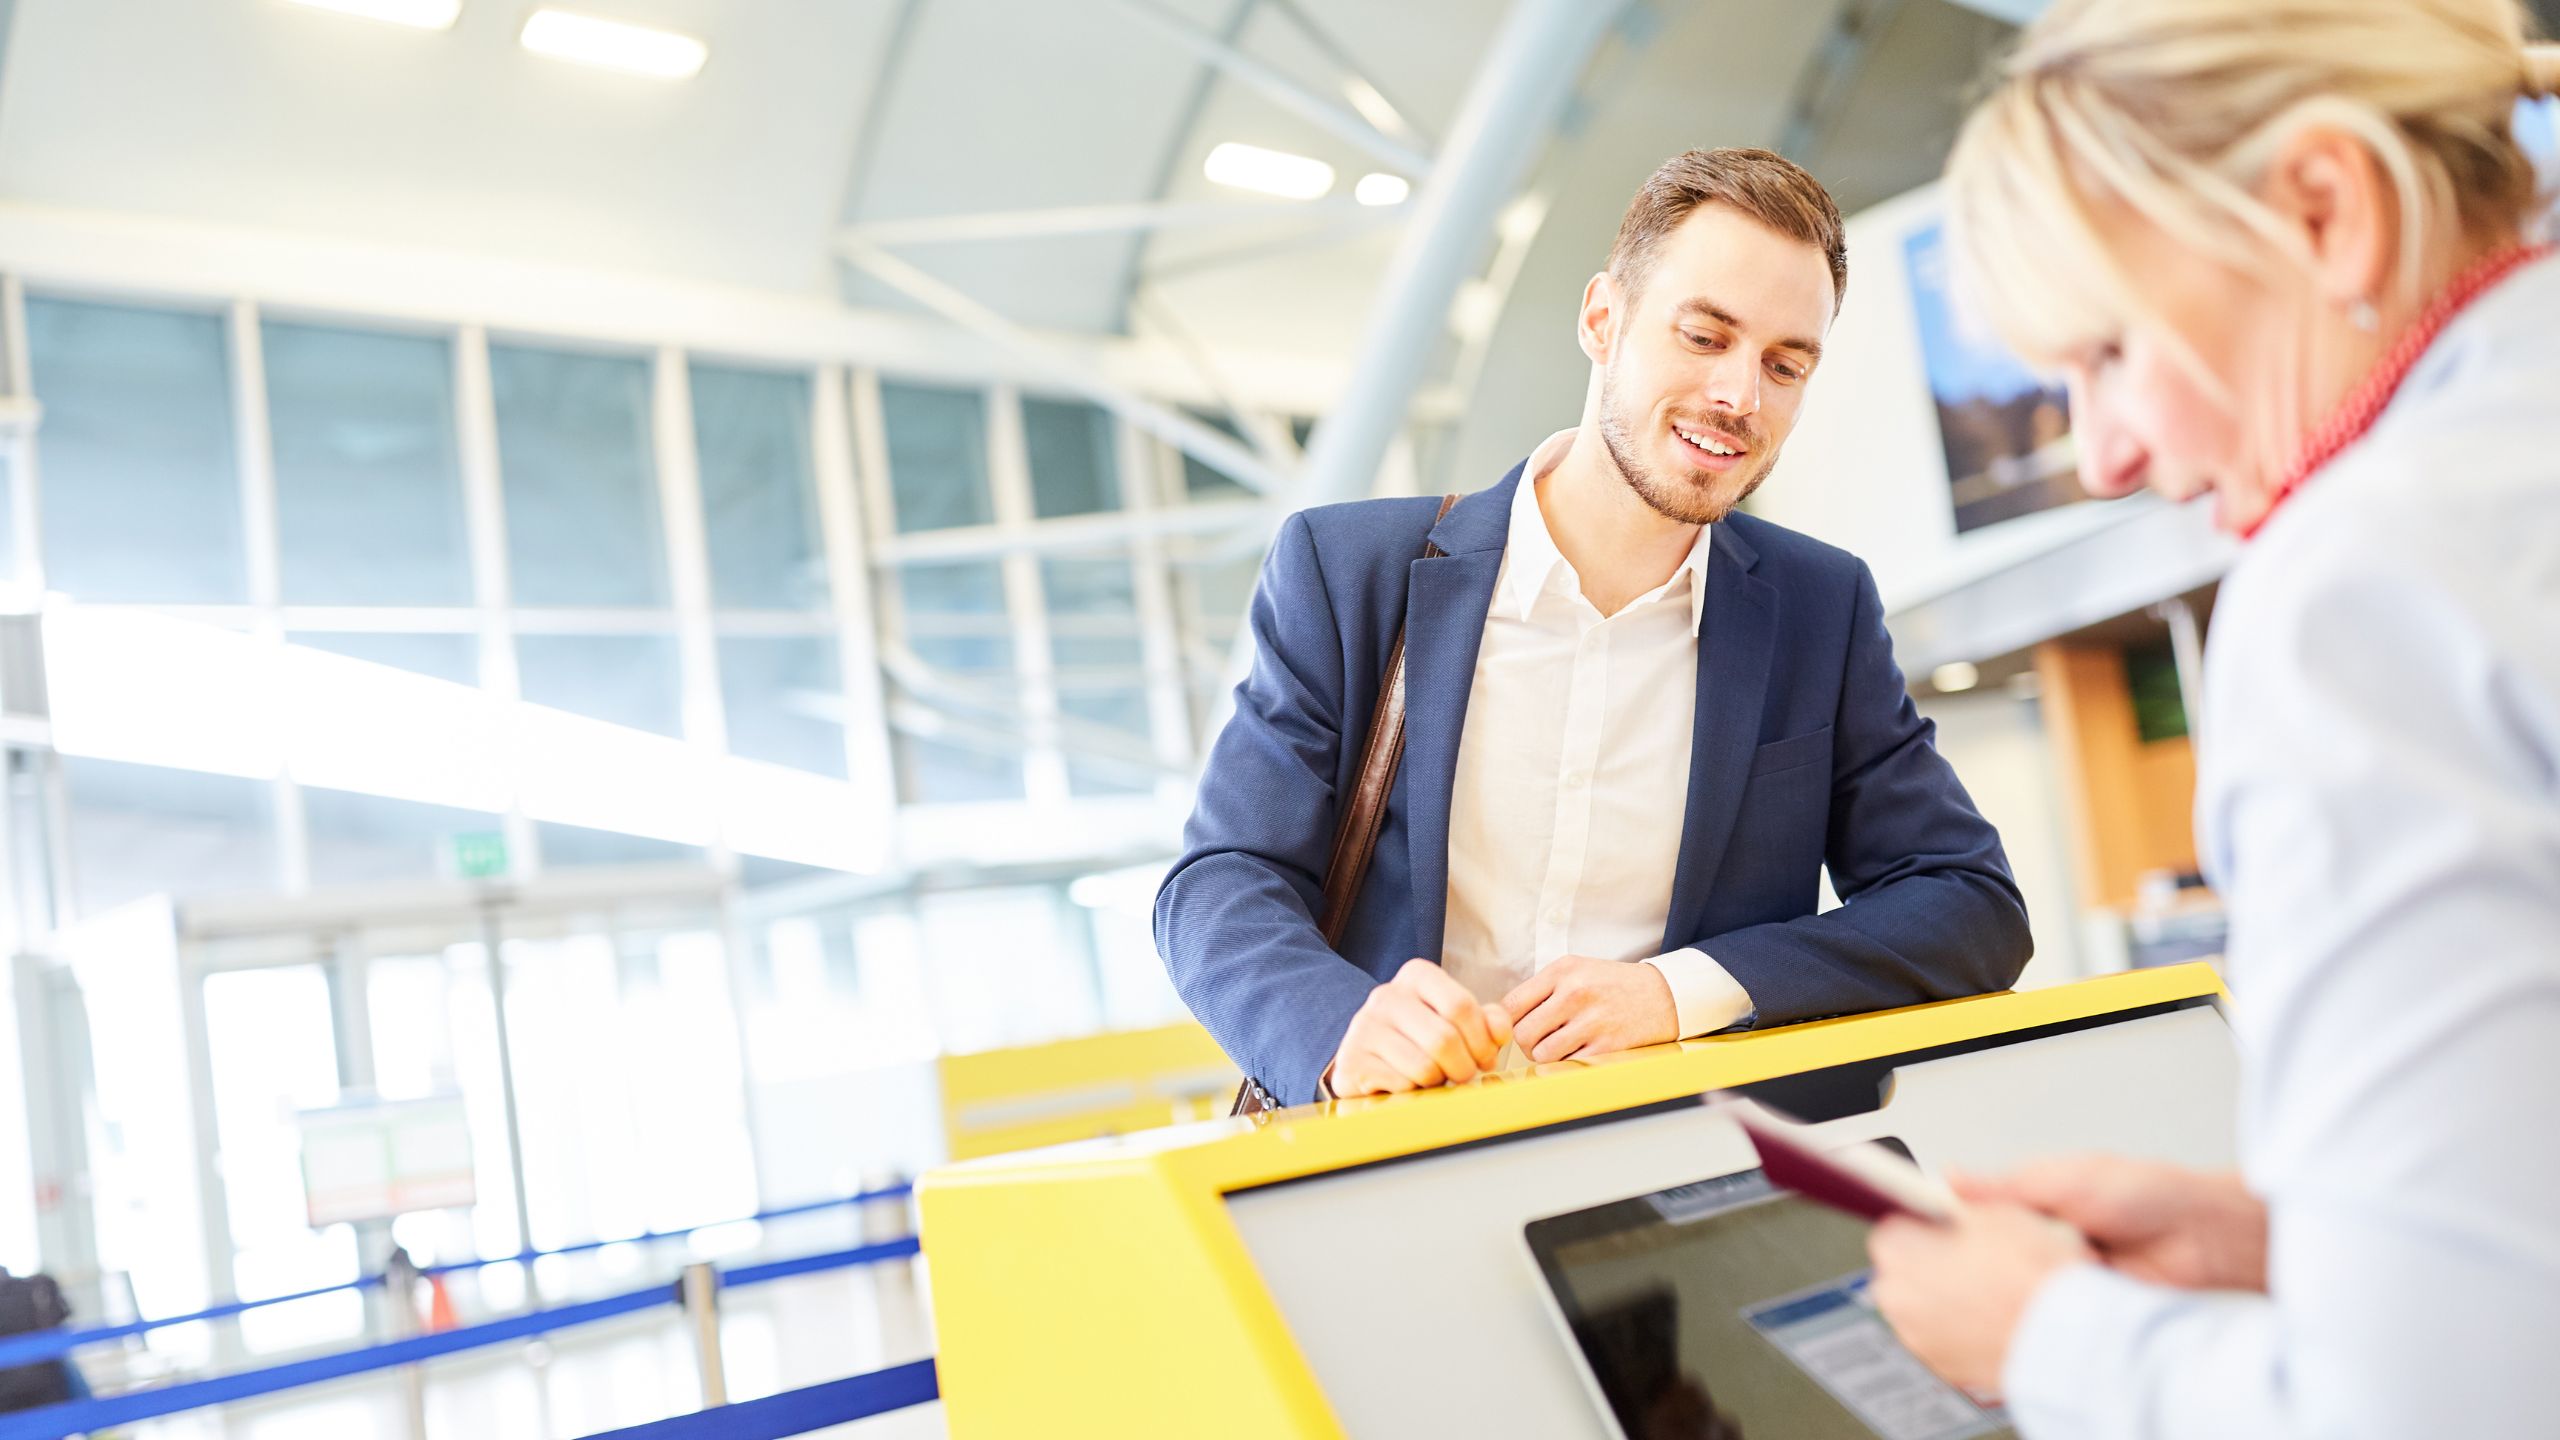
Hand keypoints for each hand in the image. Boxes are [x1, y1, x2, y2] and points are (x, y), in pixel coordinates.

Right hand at [1328, 959, 1513, 1095]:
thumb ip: (1486, 1021)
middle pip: (1444, 1039)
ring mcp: (1365, 1027)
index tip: (1485, 1057)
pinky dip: (1414, 1092)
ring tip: (1434, 1077)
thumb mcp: (1456, 1022)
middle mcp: (1387, 995)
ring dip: (1439, 1081)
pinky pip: (1402, 1085)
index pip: (1461, 1006)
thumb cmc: (1421, 1038)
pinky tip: (1408, 1083)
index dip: (1482, 1040)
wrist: (1367, 1058)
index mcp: (1417, 975)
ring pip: (1424, 1067)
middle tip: (1464, 1074)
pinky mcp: (1352, 1060)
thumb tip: (1500, 1031)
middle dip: (1464, 1067)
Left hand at [1502, 955, 1675, 1062]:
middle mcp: (1575, 993)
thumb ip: (1542, 989)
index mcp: (1563, 971)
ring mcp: (1592, 1021)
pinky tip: (1581, 1051)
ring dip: (1548, 1057)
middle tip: (1541, 1041)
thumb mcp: (1577, 970)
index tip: (1516, 1028)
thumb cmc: (1613, 985)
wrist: (1663, 995)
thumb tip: (1503, 1019)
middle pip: (1522, 1034)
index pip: (1511, 1005)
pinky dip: (1569, 1064)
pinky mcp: (1608, 1046)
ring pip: (1542, 1054)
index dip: (1506, 1023)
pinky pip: (1568, 1065)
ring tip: (1562, 1046)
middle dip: (1527, 1044)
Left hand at [1867, 1204, 2094, 1396]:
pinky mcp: (1945, 1369)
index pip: (1893, 1227)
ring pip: (1923, 1308)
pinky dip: (1961, 1330)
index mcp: (1898, 1254)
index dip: (1925, 1224)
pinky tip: (1995, 1319)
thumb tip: (1953, 1197)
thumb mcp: (1999, 1212)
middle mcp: (1897, 1301)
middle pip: (1902, 1270)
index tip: (1946, 1227)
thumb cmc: (2033, 1276)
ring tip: (1990, 1290)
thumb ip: (1961, 1204)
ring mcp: (1919, 1340)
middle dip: (1929, 1262)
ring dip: (1944, 1298)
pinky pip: (1944, 1339)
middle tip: (1971, 1257)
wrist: (2068, 1338)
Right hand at [1957, 1156, 2267, 1291]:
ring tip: (2017, 1287)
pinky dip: (2045, 1312)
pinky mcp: (2079, 1304)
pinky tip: (2041, 1309)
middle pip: (1992, 1256)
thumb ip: (2007, 1184)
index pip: (1976, 1217)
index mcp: (2032, 1200)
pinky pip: (2049, 1312)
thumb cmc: (2144, 1194)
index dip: (1955, 1228)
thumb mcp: (2064, 1179)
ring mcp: (2060, 1273)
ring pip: (2018, 1287)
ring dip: (2020, 1288)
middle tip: (1974, 1268)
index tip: (1931, 1237)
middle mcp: (2043, 1238)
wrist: (2201, 1238)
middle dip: (1986, 1264)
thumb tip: (1953, 1175)